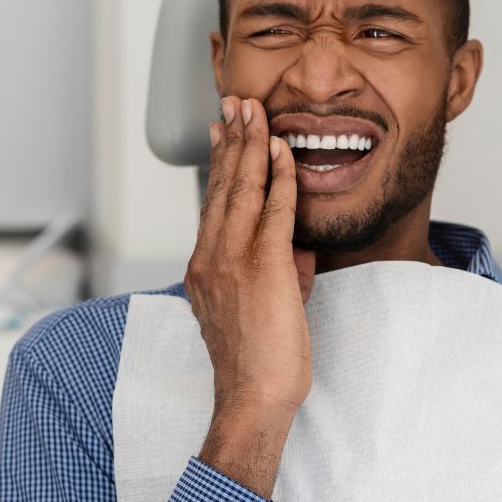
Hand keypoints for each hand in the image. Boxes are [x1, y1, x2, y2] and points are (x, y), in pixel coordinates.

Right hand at [184, 96, 314, 495]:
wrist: (252, 395)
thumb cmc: (255, 362)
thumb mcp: (258, 308)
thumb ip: (276, 271)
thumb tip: (297, 248)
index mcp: (204, 266)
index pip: (211, 203)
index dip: (218, 164)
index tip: (221, 134)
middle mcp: (210, 256)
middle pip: (220, 186)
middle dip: (229, 140)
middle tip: (233, 105)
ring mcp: (231, 259)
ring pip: (239, 189)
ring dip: (249, 145)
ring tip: (251, 111)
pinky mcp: (261, 266)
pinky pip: (271, 210)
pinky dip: (276, 176)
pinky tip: (279, 149)